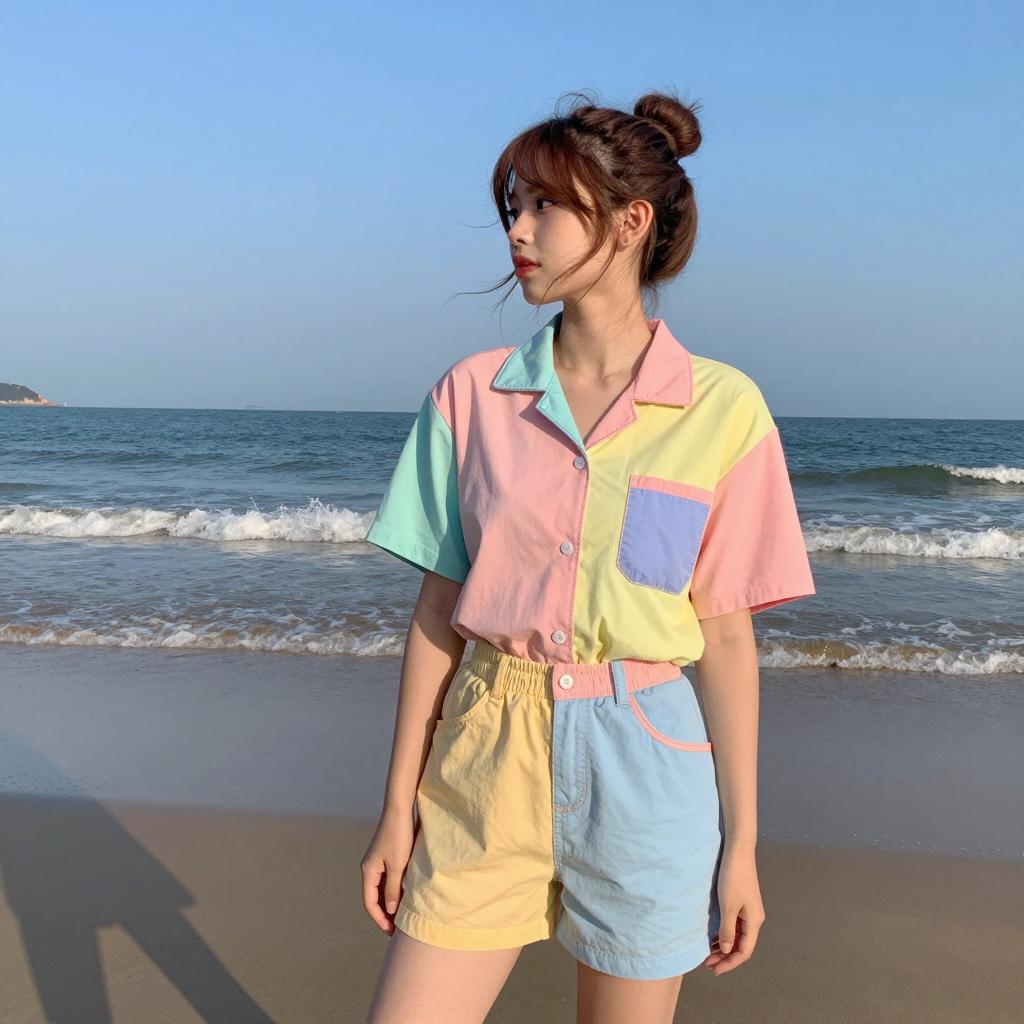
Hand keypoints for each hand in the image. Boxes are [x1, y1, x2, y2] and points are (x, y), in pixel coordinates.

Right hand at [360, 807, 415, 933]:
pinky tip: (405, 896)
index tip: (391, 932)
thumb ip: (393, 888)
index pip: (370, 903)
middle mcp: (370, 868)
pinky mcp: (386, 856)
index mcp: (368, 872)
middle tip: (398, 928)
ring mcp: (377, 862)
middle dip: (384, 914)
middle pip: (374, 898)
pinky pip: (387, 879)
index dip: (380, 919)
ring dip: (390, 903)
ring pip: (381, 889)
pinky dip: (394, 890)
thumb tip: (390, 910)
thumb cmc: (398, 836)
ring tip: (402, 916)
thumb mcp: (397, 865)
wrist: (399, 810)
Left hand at [702, 840, 764, 974]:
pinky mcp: (742, 903)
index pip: (744, 951)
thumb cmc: (733, 877)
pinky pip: (735, 925)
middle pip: (741, 945)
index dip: (730, 963)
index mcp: (754, 921)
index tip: (715, 970)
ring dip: (724, 946)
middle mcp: (754, 918)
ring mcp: (749, 910)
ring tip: (708, 953)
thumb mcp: (728, 905)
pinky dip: (725, 934)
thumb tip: (726, 950)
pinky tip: (714, 937)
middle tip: (708, 964)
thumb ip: (727, 929)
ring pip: (737, 936)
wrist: (738, 851)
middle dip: (726, 957)